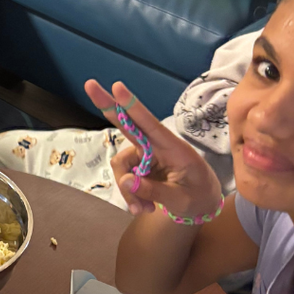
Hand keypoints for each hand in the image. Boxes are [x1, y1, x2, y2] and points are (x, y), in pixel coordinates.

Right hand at [84, 80, 221, 217]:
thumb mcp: (182, 200)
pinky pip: (124, 179)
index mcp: (173, 148)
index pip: (150, 125)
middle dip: (108, 106)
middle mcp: (156, 147)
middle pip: (127, 124)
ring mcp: (145, 157)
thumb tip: (126, 181)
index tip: (118, 87)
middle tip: (90, 84)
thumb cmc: (199, 197)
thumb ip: (154, 191)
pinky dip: (130, 195)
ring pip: (122, 167)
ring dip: (128, 190)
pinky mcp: (138, 168)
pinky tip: (143, 207)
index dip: (132, 107)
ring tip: (142, 209)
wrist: (203, 205)